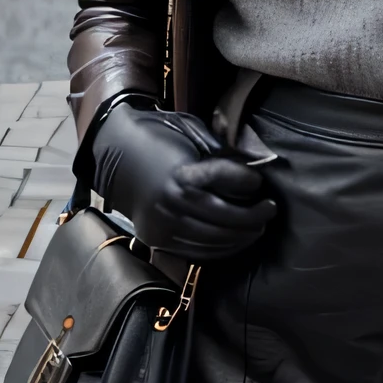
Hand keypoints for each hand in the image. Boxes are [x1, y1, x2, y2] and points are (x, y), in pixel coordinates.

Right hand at [89, 99, 276, 259]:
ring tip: (257, 226)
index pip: (229, 183)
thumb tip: (254, 167)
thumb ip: (220, 152)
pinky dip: (220, 248)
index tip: (260, 183)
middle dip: (254, 217)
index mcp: (183, 174)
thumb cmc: (158, 136)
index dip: (250, 183)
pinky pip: (197, 251)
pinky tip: (233, 239)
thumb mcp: (191, 131)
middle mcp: (174, 203)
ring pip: (215, 240)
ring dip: (241, 236)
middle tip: (269, 210)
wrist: (113, 151)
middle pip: (227, 218)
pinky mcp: (158, 238)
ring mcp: (165, 224)